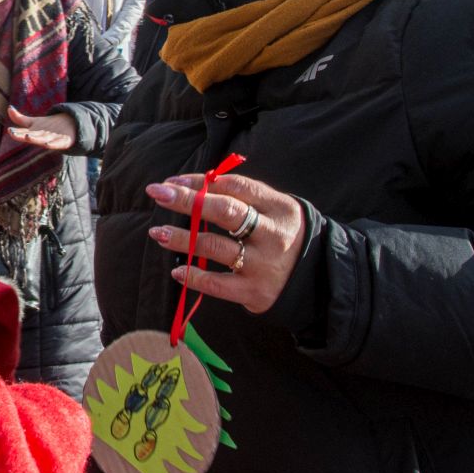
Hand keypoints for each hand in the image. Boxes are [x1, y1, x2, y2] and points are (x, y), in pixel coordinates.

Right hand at [5, 106, 77, 151]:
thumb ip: (20, 118)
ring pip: (43, 140)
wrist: (69, 127)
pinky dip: (53, 144)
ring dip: (36, 139)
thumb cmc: (48, 127)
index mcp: (33, 134)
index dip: (16, 133)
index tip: (10, 130)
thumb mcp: (33, 122)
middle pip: (33, 137)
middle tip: (18, 135)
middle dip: (26, 137)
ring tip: (28, 137)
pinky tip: (47, 144)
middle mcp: (41, 138)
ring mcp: (52, 140)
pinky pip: (58, 143)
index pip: (23, 133)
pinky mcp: (64, 141)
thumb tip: (9, 107)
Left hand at [145, 171, 308, 315]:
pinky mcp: (255, 292)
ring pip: (214, 246)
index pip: (235, 187)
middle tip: (157, 192)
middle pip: (224, 211)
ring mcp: (264, 265)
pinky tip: (177, 270)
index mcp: (279, 208)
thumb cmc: (281, 235)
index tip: (172, 181)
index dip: (201, 182)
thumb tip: (193, 184)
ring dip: (182, 238)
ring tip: (158, 232)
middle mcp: (272, 235)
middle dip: (187, 200)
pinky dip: (194, 276)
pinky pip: (217, 284)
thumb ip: (242, 195)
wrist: (316, 279)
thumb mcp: (274, 210)